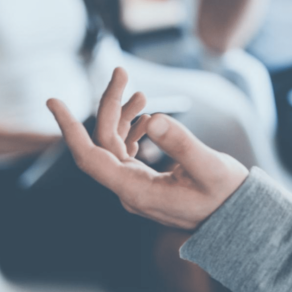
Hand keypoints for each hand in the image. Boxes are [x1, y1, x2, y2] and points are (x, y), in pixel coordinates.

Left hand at [47, 68, 248, 231]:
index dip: (70, 128)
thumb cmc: (226, 196)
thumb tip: (152, 119)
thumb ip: (181, 144)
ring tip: (140, 92)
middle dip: (109, 105)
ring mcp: (136, 187)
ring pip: (115, 146)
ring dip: (123, 116)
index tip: (54, 101)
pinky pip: (127, 154)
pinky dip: (132, 130)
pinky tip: (145, 116)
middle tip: (121, 72)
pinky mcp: (146, 183)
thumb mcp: (209, 167)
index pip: (90, 157)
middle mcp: (129, 190)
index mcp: (137, 191)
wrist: (238, 219)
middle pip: (103, 143)